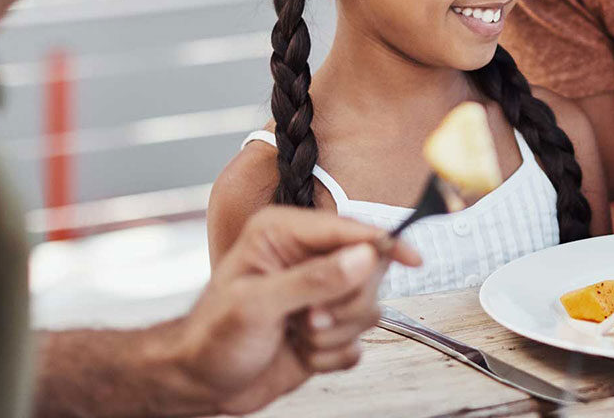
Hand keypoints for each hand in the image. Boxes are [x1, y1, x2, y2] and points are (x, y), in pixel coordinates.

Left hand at [168, 206, 420, 414]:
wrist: (199, 383)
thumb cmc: (212, 338)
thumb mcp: (258, 304)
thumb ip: (314, 279)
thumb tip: (365, 256)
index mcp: (284, 234)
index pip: (350, 230)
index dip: (385, 243)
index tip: (414, 260)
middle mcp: (306, 259)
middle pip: (368, 271)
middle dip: (344, 305)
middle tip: (309, 321)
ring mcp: (319, 295)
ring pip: (368, 309)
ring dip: (335, 334)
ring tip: (298, 337)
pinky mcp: (327, 329)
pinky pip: (358, 341)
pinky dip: (332, 355)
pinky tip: (301, 354)